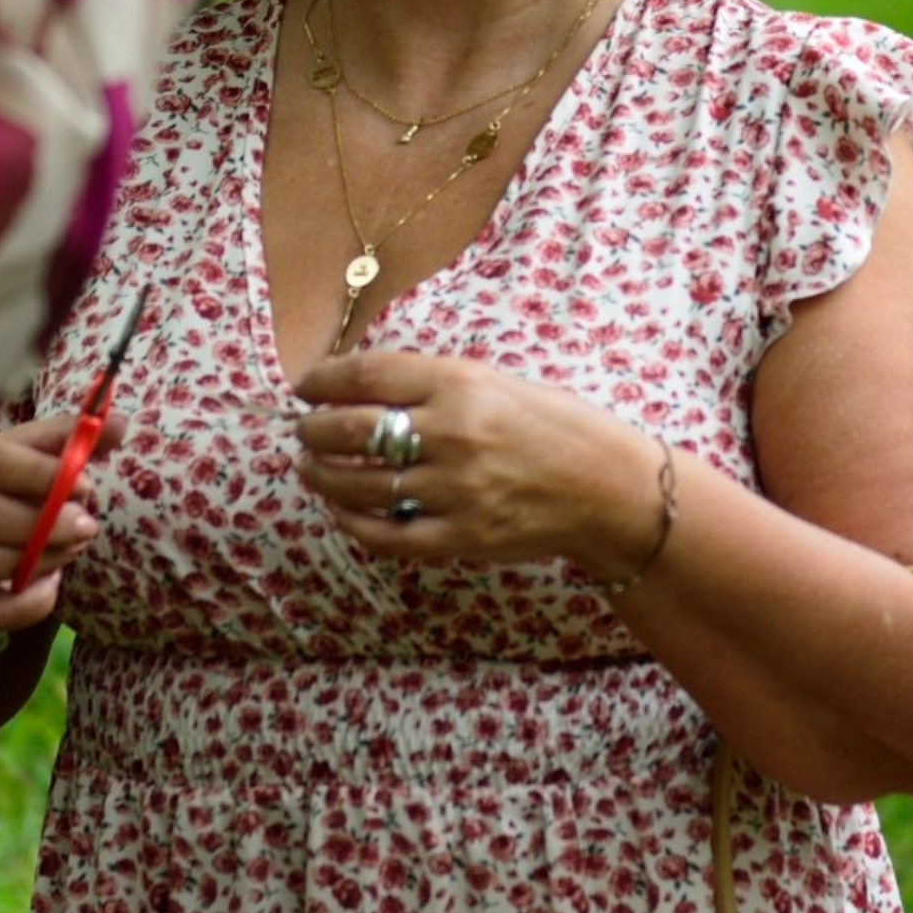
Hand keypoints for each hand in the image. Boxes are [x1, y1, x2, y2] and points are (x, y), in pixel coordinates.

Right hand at [0, 409, 118, 639]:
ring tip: (74, 548)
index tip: (84, 486)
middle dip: (42, 522)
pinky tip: (52, 586)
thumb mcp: (15, 453)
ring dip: (41, 558)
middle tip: (87, 524)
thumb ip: (62, 439)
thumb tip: (118, 423)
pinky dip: (28, 604)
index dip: (39, 474)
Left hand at [289, 349, 657, 573]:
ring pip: (359, 485)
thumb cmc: (556, 426)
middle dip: (314, 429)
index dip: (323, 379)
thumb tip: (364, 387)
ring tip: (312, 469)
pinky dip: (354, 524)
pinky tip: (343, 513)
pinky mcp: (461, 537)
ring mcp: (455, 490)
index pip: (367, 375)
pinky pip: (387, 535)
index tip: (306, 386)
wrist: (608, 487)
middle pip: (351, 429)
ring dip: (323, 476)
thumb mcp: (498, 382)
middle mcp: (453, 433)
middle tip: (304, 430)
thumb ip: (434, 384)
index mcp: (461, 384)